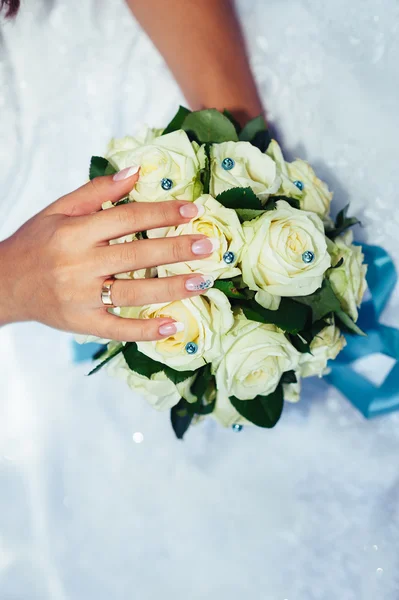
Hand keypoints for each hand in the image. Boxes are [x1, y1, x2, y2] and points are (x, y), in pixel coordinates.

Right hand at [0, 167, 216, 340]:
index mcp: (74, 233)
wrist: (4, 283)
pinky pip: (118, 329)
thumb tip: (135, 171)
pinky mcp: (83, 323)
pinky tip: (172, 326)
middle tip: (208, 247)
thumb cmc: (35, 243)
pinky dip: (146, 331)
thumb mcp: (58, 210)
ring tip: (202, 282)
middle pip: (136, 256)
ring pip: (133, 293)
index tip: (192, 209)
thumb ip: (96, 191)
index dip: (161, 212)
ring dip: (171, 289)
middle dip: (176, 250)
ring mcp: (82, 298)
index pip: (126, 219)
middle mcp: (79, 265)